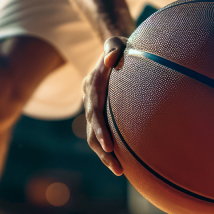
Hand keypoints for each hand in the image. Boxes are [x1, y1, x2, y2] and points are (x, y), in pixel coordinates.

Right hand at [82, 36, 127, 175]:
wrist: (114, 51)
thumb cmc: (121, 47)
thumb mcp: (117, 42)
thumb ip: (113, 46)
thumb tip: (112, 57)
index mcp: (92, 86)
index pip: (94, 112)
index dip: (100, 129)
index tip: (109, 145)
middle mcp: (90, 100)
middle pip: (91, 131)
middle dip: (102, 151)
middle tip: (117, 167)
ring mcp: (93, 109)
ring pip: (94, 138)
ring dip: (105, 156)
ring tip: (120, 171)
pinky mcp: (100, 115)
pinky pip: (102, 136)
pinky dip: (110, 150)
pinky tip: (124, 164)